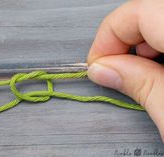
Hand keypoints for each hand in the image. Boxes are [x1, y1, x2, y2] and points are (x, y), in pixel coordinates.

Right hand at [87, 0, 163, 141]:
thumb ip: (141, 86)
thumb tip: (102, 68)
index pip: (139, 12)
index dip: (108, 37)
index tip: (97, 64)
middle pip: (149, 12)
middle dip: (123, 43)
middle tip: (116, 73)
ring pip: (159, 20)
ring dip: (143, 47)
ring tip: (143, 76)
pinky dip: (159, 48)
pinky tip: (162, 71)